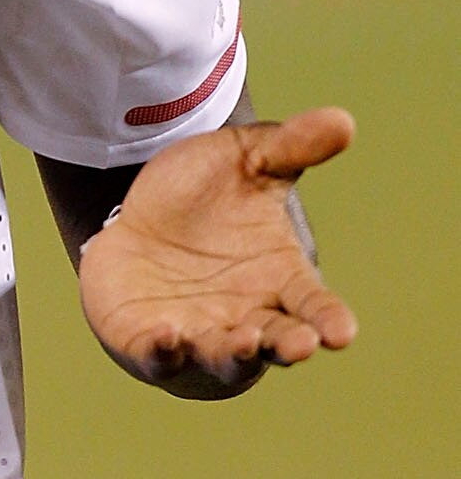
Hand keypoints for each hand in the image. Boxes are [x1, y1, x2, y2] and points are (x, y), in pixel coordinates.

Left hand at [79, 108, 356, 395]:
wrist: (137, 213)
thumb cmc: (205, 196)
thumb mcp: (246, 160)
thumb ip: (290, 147)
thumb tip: (343, 120)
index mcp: (279, 279)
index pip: (313, 305)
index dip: (329, 320)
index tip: (342, 332)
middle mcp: (245, 316)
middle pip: (275, 341)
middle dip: (288, 345)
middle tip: (300, 345)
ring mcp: (198, 333)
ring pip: (223, 358)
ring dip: (234, 355)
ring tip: (244, 343)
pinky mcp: (148, 341)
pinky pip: (158, 358)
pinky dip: (164, 354)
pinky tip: (168, 337)